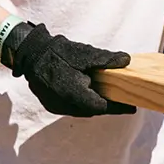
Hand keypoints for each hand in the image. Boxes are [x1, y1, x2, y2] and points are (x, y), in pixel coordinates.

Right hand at [1, 22, 133, 116]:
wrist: (31, 53)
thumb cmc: (58, 53)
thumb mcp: (84, 53)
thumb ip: (106, 59)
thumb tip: (127, 60)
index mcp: (74, 94)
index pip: (101, 107)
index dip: (118, 107)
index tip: (132, 107)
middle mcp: (64, 104)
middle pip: (92, 110)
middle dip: (107, 106)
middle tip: (122, 100)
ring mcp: (56, 106)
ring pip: (82, 110)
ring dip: (94, 104)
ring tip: (108, 96)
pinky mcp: (51, 104)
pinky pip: (72, 107)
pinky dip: (82, 102)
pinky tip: (89, 93)